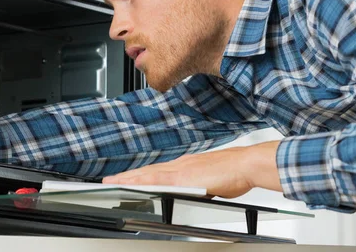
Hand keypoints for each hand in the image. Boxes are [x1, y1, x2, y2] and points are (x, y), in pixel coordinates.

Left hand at [102, 141, 281, 198]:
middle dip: (128, 176)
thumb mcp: (211, 180)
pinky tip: (133, 185)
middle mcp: (179, 165)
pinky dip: (143, 182)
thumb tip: (195, 192)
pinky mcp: (184, 177)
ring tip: (113, 182)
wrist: (245, 164)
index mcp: (185, 166)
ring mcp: (180, 170)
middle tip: (109, 180)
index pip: (156, 171)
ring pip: (148, 174)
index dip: (139, 175)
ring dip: (130, 178)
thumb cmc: (234, 171)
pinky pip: (157, 180)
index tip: (126, 177)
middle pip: (147, 172)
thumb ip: (198, 184)